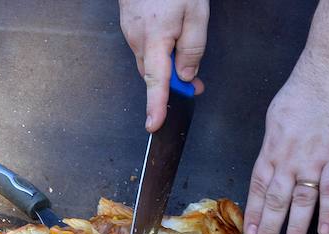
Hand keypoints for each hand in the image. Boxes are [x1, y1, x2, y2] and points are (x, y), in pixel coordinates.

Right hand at [119, 0, 208, 131]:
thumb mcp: (196, 13)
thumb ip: (193, 48)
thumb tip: (186, 75)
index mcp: (155, 40)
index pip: (155, 82)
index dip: (156, 106)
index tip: (154, 125)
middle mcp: (138, 41)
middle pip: (155, 75)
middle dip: (174, 85)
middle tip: (197, 87)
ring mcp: (131, 34)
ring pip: (152, 61)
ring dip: (168, 66)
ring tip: (188, 61)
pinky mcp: (131, 27)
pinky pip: (147, 49)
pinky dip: (160, 53)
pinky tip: (172, 40)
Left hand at [244, 67, 328, 233]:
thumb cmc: (304, 90)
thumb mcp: (276, 117)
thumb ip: (274, 142)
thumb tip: (271, 157)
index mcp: (272, 149)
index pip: (258, 187)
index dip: (253, 211)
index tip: (249, 231)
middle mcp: (288, 160)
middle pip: (275, 200)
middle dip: (267, 227)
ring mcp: (313, 160)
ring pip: (300, 201)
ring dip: (294, 228)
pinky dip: (328, 213)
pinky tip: (325, 230)